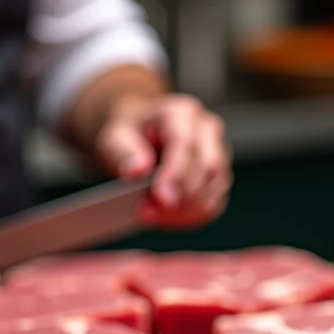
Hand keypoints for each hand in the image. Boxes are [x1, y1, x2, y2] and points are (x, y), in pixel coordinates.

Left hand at [95, 93, 231, 227]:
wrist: (141, 136)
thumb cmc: (130, 135)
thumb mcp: (114, 137)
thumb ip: (124, 152)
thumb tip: (138, 171)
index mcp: (181, 113)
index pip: (186, 144)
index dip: (176, 174)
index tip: (161, 198)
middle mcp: (207, 131)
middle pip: (207, 168)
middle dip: (179, 198)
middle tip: (146, 213)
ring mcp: (218, 155)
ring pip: (214, 189)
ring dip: (185, 211)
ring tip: (152, 217)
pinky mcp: (219, 178)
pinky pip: (214, 204)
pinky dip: (191, 217)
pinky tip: (167, 220)